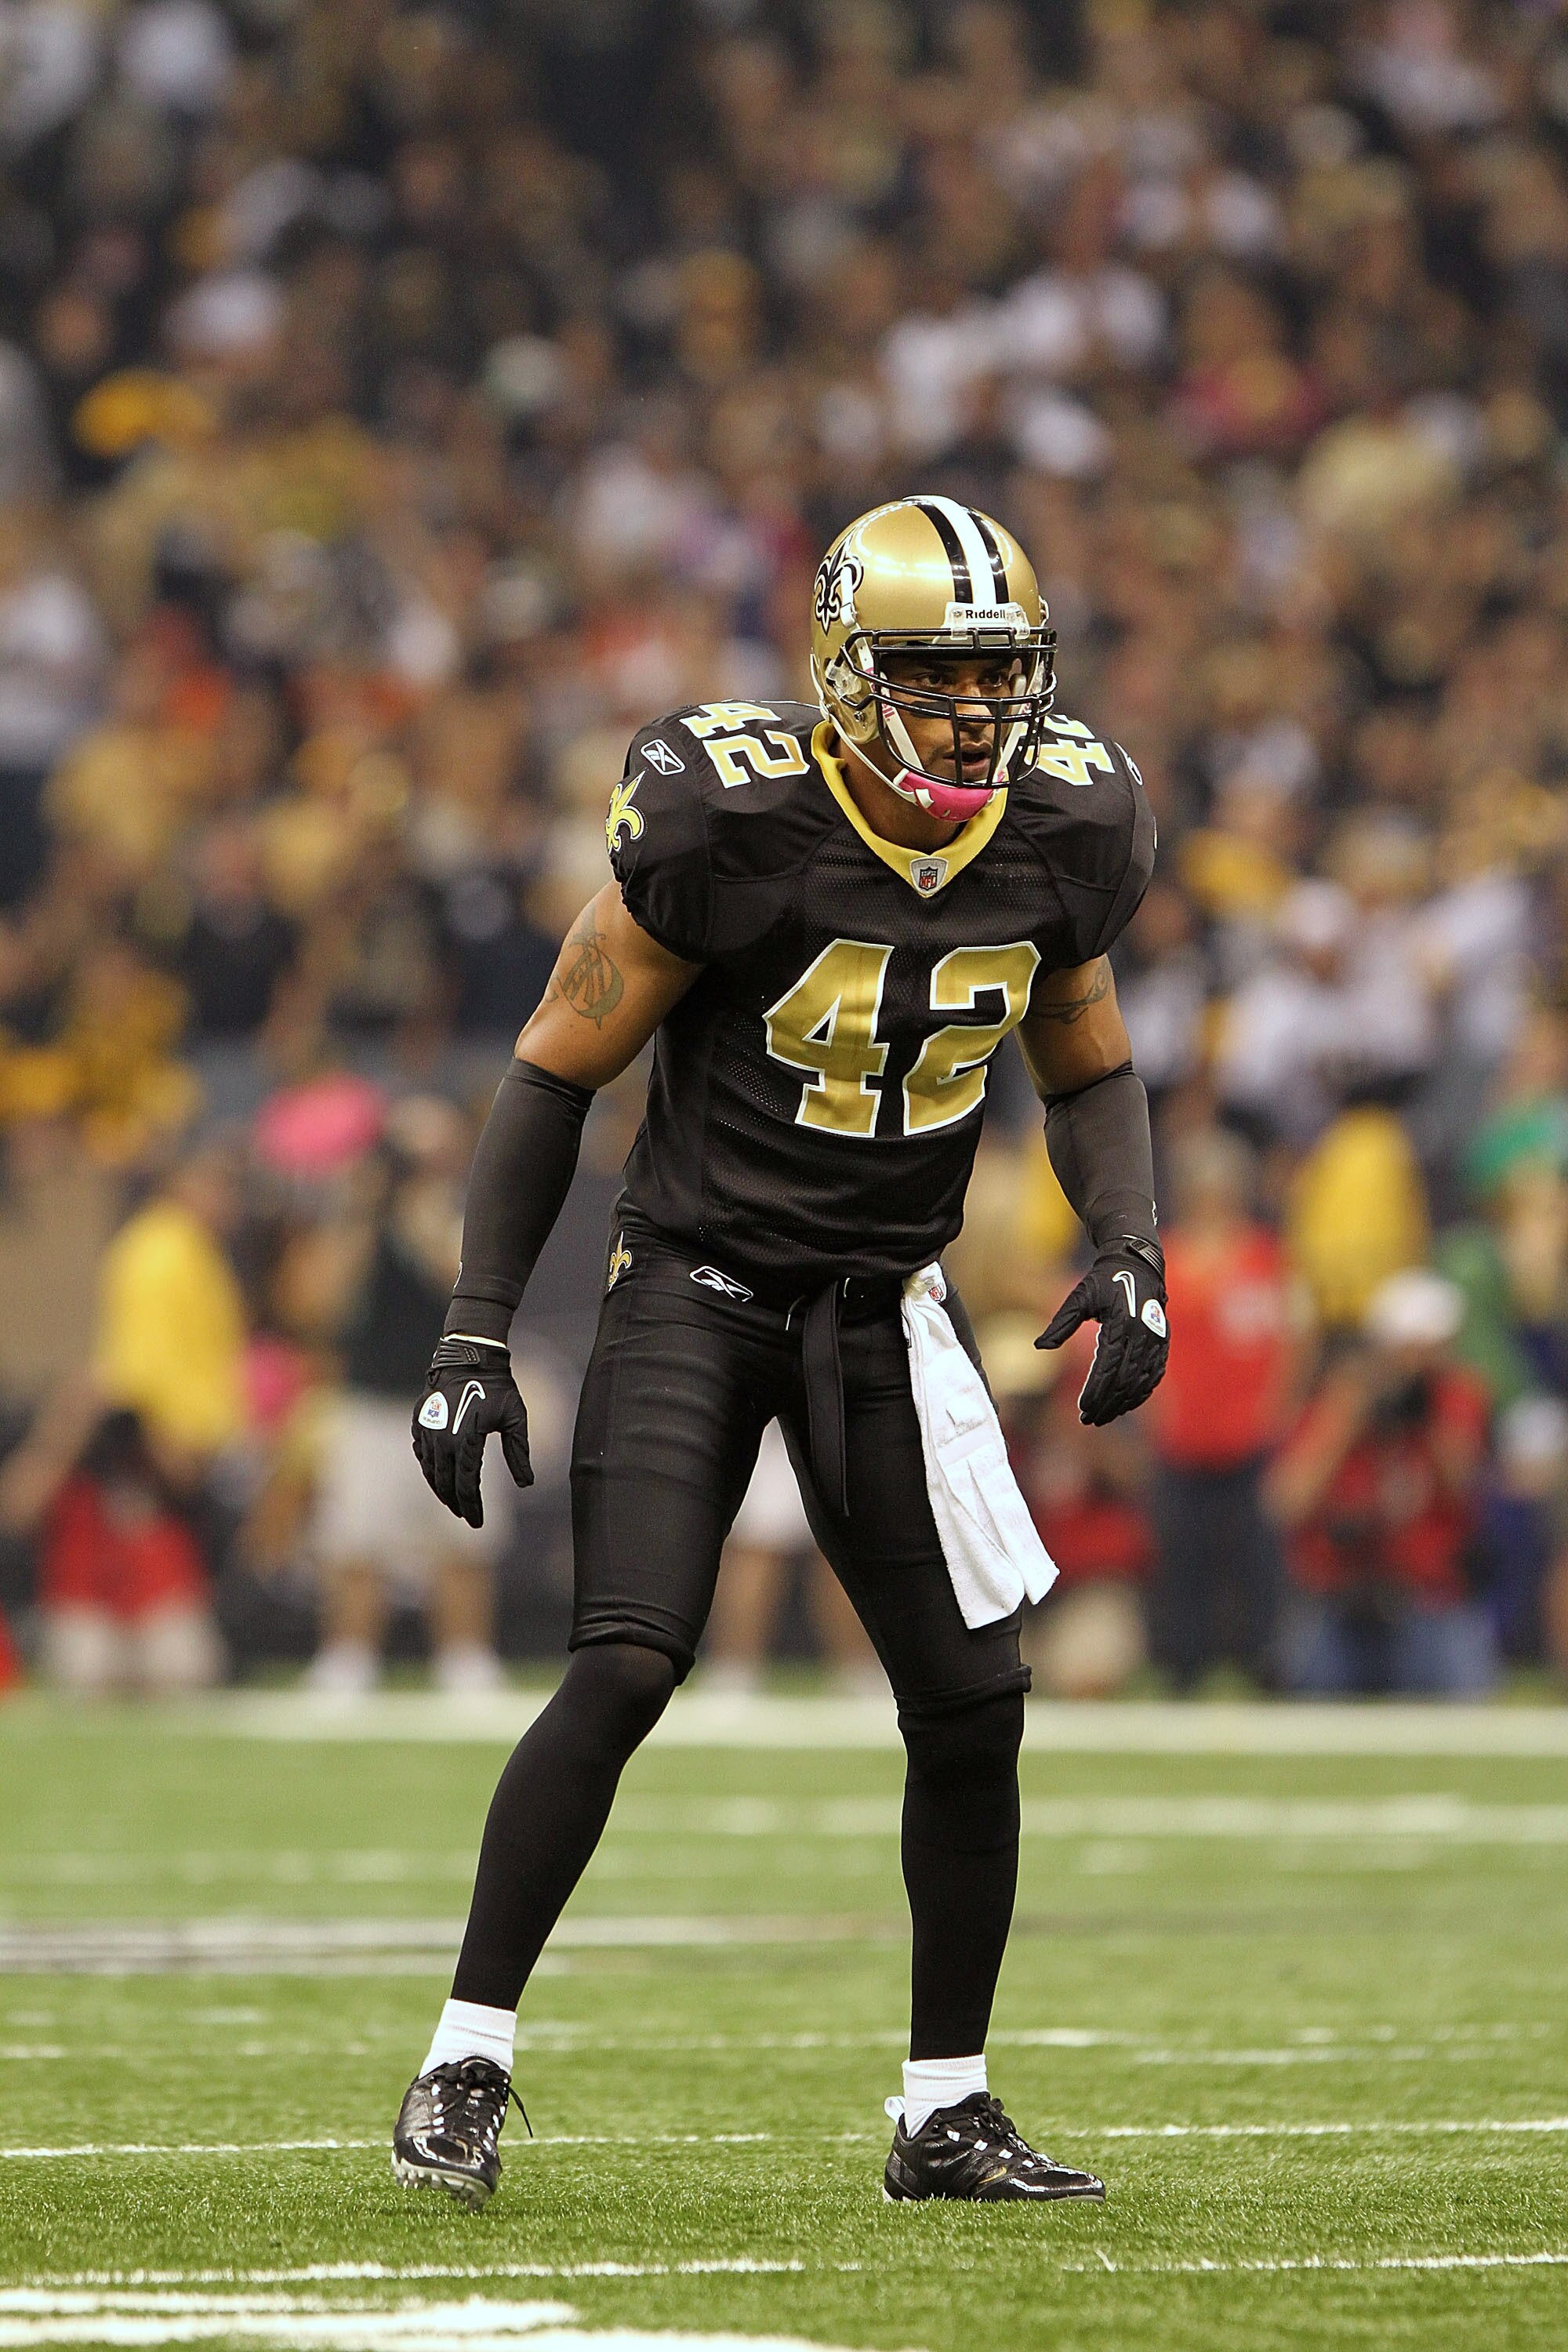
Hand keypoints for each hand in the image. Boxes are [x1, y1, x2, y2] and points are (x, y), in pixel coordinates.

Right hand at [411, 1338, 532, 1527]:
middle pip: (446, 1484)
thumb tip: (527, 1484)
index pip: (467, 1486)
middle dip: (457, 1503)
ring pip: (430, 1471)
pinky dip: (430, 1468)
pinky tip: (438, 1476)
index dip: (473, 1507)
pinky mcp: (419, 1421)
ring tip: (454, 1502)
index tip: (478, 1524)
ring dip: (441, 1489)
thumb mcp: (516, 1418)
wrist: (469, 1355)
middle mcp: (442, 1439)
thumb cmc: (497, 1386)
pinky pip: (421, 1453)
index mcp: (467, 1441)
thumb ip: (519, 1453)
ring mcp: (427, 1430)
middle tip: (468, 1516)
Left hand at [1036, 1240, 1168, 1425]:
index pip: (1108, 1367)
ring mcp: (1156, 1340)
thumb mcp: (1079, 1297)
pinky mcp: (1162, 1343)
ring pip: (1141, 1383)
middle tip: (1087, 1419)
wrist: (1138, 1263)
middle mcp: (1143, 1335)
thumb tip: (1039, 1347)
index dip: (1095, 1391)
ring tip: (1102, 1417)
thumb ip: (1061, 1324)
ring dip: (1122, 1404)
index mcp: (1122, 1323)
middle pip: (1124, 1381)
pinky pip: (1154, 1376)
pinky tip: (1125, 1405)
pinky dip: (1140, 1394)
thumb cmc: (1104, 1280)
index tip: (1081, 1408)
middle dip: (1106, 1403)